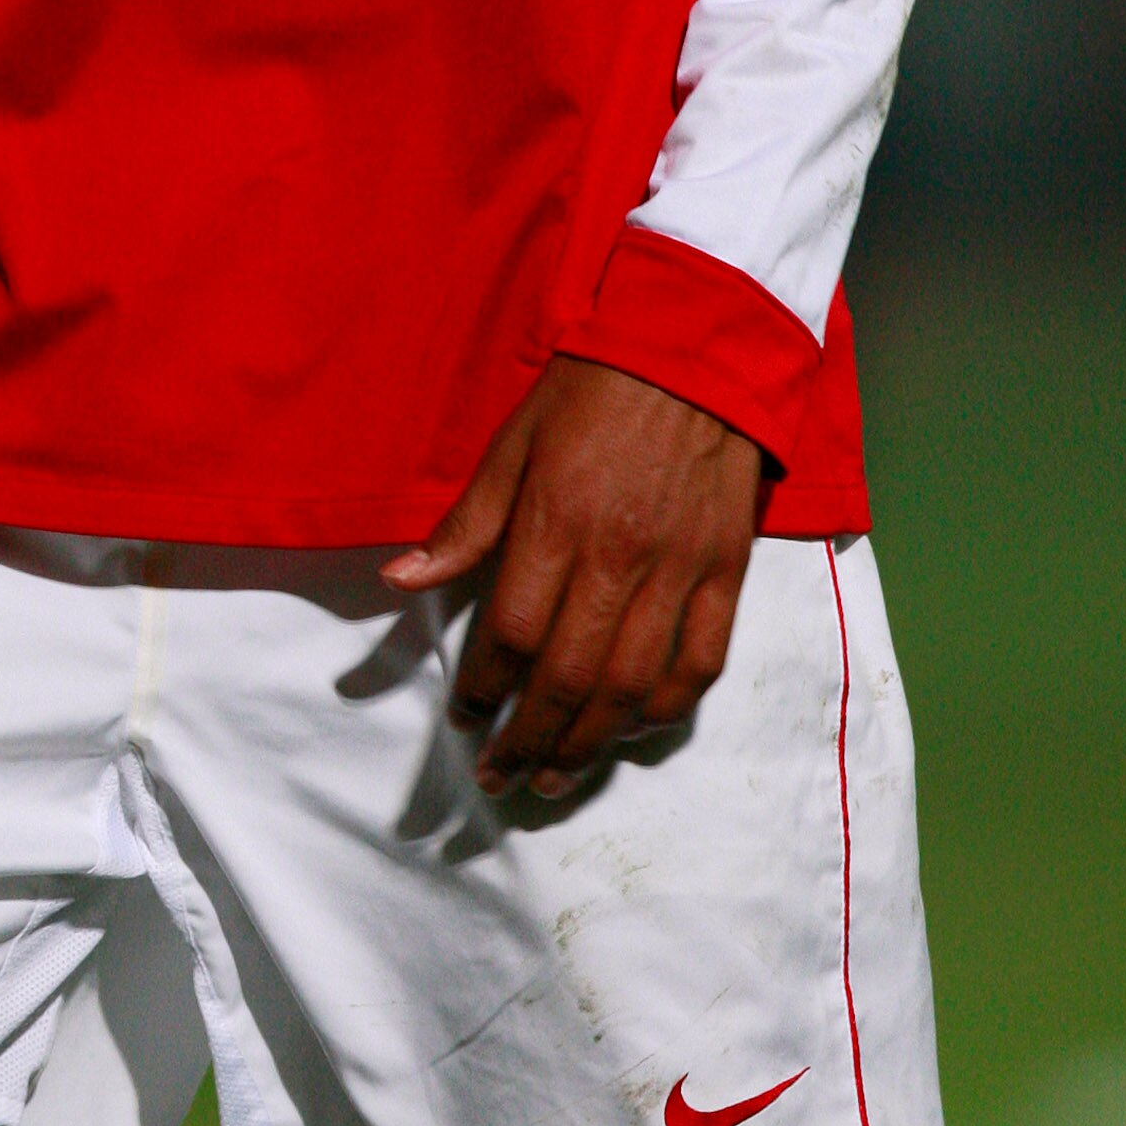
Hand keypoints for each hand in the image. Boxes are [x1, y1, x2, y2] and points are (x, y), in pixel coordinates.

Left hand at [383, 357, 761, 800]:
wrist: (695, 346)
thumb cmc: (593, 388)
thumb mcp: (514, 441)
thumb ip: (465, 522)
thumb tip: (400, 580)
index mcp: (556, 521)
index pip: (509, 631)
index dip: (480, 688)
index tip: (461, 719)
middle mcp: (618, 557)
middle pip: (567, 677)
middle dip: (526, 740)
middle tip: (499, 776)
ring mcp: (678, 569)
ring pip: (632, 687)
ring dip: (588, 746)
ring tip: (554, 780)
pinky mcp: (725, 571)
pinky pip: (700, 663)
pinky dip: (666, 710)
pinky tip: (633, 733)